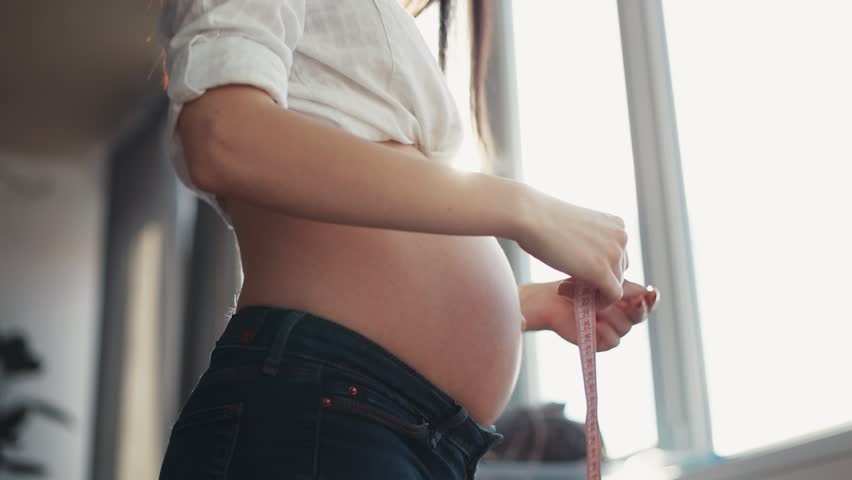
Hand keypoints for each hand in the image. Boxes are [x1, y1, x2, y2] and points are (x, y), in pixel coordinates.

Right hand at [516, 188, 628, 310]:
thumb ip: (590, 241)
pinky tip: (577, 299)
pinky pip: (612, 296)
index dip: (599, 267)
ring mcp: (614, 254)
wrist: (529, 217)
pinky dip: (598, 303)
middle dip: (597, 281)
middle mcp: (621, 237)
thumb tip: (589, 259)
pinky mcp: (603, 272)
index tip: (576, 272)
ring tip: (566, 287)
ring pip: (615, 284)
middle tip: (569, 283)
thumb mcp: (577, 227)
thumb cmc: (543, 219)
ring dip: (593, 292)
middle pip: (618, 270)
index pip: (617, 255)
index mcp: (616, 224)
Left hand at [520, 278, 657, 351]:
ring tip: (594, 306)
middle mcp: (620, 315)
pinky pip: (614, 340)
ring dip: (611, 315)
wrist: (552, 299)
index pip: (646, 302)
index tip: (651, 294)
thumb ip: (623, 286)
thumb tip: (647, 291)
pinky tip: (596, 323)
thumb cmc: (575, 286)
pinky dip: (606, 331)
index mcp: (624, 300)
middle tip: (633, 302)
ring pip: (625, 326)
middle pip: (640, 316)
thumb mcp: (601, 281)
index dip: (651, 300)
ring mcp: (610, 329)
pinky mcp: (600, 342)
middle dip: (638, 309)